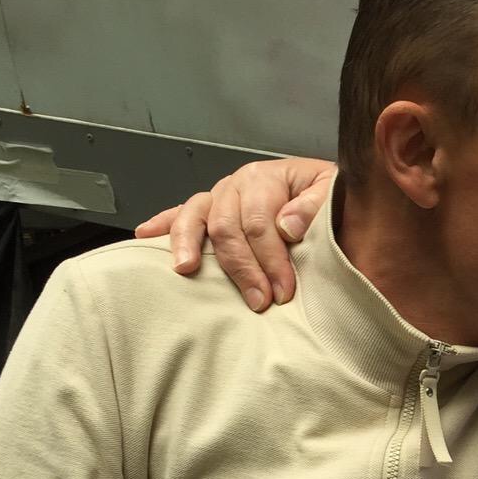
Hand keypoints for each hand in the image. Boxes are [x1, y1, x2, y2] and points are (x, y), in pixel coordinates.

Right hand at [134, 156, 335, 310]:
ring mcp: (219, 195)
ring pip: (197, 216)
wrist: (325, 190)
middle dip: (243, 268)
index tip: (283, 291)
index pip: (262, 222)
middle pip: (228, 226)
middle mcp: (237, 183)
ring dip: (189, 244)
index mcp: (266, 178)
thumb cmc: (327, 198)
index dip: (272, 259)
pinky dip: (162, 223)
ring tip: (186, 269)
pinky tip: (145, 235)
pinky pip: (180, 213)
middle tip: (258, 301)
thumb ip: (315, 205)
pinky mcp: (208, 207)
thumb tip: (288, 225)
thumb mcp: (332, 192)